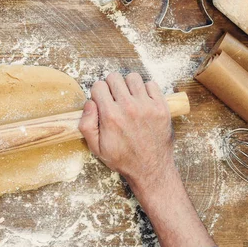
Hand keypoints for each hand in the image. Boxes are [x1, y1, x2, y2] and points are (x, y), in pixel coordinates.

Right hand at [78, 73, 175, 194]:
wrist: (150, 169)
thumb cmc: (122, 159)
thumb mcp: (96, 148)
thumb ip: (86, 124)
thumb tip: (89, 103)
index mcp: (110, 116)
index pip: (98, 86)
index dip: (98, 93)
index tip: (102, 101)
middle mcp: (128, 107)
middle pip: (114, 77)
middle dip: (111, 86)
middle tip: (114, 99)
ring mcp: (147, 106)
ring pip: (132, 77)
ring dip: (128, 85)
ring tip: (128, 98)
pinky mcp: (161, 107)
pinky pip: (151, 84)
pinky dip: (145, 90)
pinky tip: (142, 102)